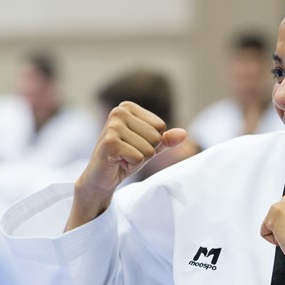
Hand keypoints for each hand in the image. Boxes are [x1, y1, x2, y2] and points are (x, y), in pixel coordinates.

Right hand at [66, 101, 185, 230]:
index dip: (152, 142)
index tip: (134, 144)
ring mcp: (113, 126)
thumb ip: (166, 139)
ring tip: (123, 157)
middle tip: (128, 153)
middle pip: (155, 137)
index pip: (160, 126)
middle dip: (146, 151)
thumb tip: (184, 134)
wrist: (101, 177)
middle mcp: (118, 111)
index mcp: (128, 107)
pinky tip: (118, 162)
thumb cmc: (124, 158)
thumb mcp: (149, 146)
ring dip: (138, 158)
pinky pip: (139, 157)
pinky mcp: (110, 143)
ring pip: (148, 148)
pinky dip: (132, 165)